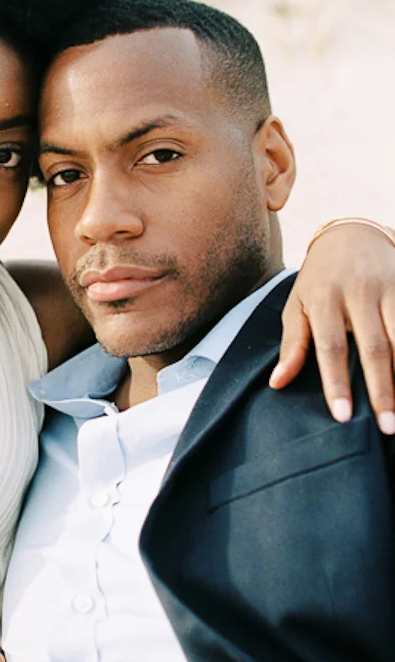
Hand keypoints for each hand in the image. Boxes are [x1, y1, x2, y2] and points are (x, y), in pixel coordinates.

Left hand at [270, 221, 394, 431]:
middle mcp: (360, 292)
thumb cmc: (319, 279)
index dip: (337, 382)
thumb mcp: (297, 304)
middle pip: (374, 348)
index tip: (343, 416)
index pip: (330, 347)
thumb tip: (277, 383)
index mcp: (325, 298)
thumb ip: (293, 344)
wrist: (352, 234)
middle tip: (388, 427)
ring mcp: (390, 287)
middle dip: (382, 390)